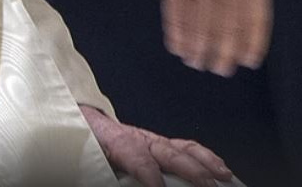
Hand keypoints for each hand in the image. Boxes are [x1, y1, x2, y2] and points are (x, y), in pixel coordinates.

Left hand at [82, 105, 233, 186]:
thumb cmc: (81, 141)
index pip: (135, 155)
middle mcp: (136, 136)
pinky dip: (205, 158)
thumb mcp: (86, 158)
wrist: (77, 120)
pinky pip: (185, 148)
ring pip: (182, 148)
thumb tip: (118, 177)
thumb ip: (102, 171)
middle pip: (167, 151)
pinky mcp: (158, 143)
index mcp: (113, 139)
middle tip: (207, 186)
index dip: (148, 172)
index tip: (157, 186)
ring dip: (205, 164)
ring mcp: (150, 139)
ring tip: (224, 178)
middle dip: (189, 171)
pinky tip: (221, 169)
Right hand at [147, 0, 270, 76]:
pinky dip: (177, 35)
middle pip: (227, 27)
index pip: (255, 16)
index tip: (248, 61)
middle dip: (223, 52)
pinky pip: (177, 16)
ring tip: (196, 62)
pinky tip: (177, 47)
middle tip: (220, 68)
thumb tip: (242, 21)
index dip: (252, 41)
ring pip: (202, 26)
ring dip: (198, 48)